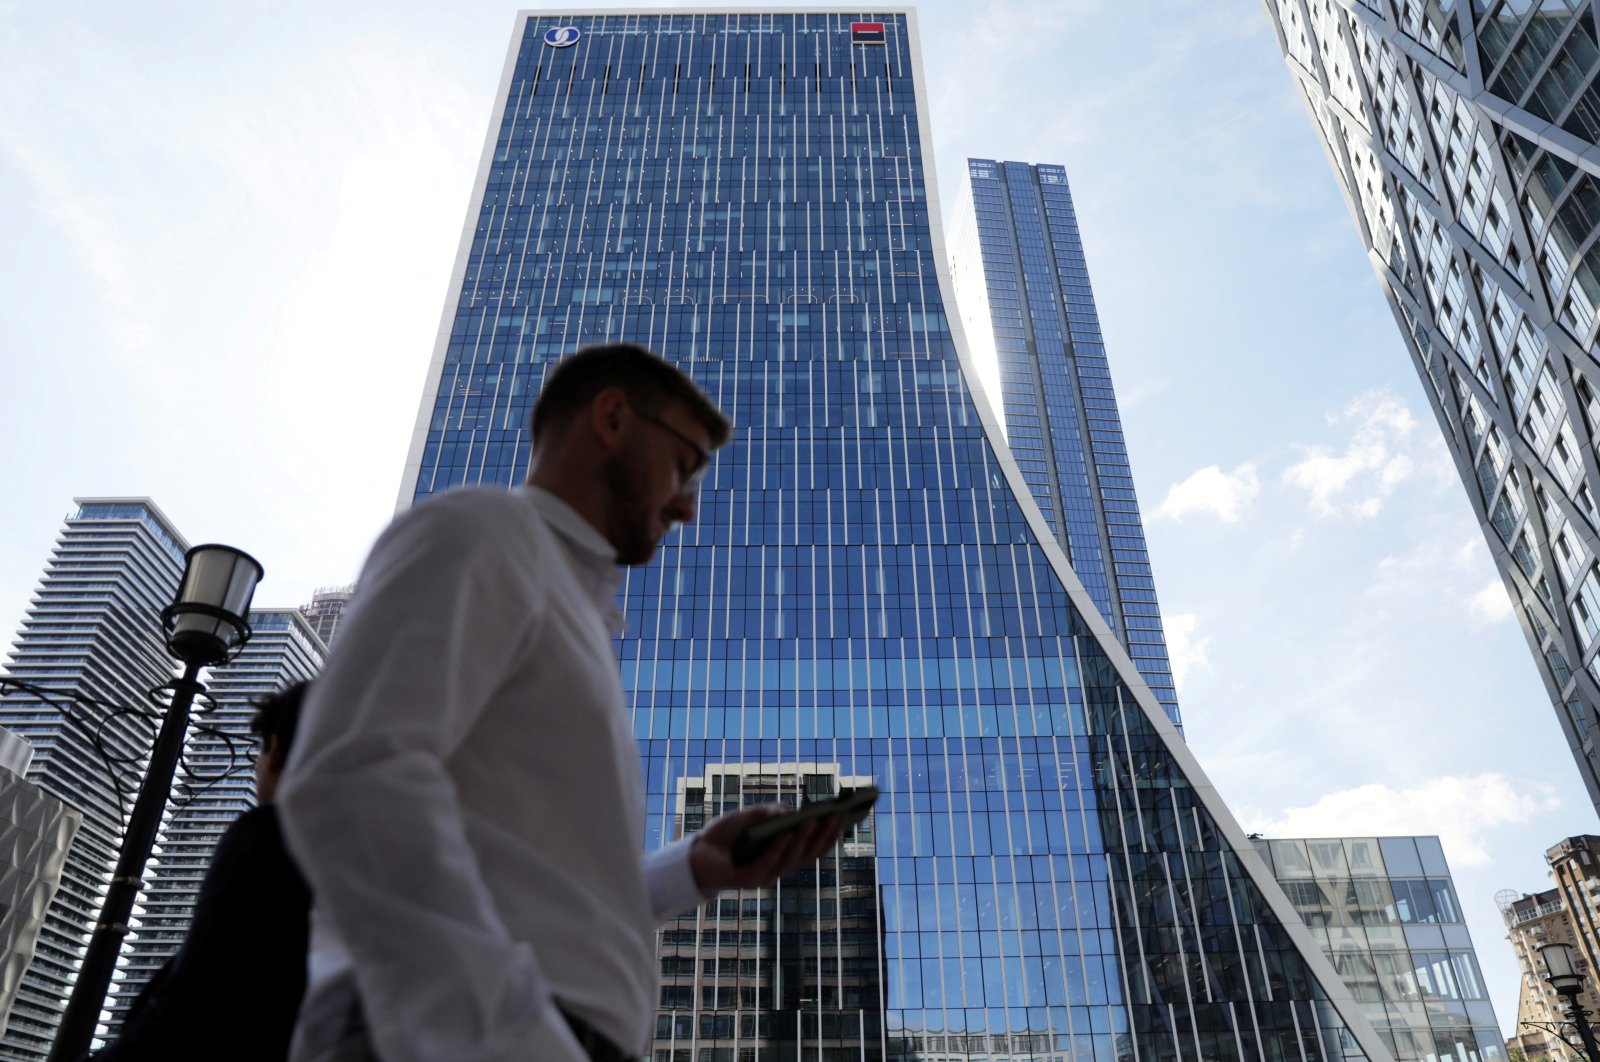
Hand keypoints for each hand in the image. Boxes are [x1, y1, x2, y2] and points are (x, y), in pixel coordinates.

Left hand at [689, 804, 844, 891]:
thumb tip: (788, 812)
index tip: (845, 818)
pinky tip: (786, 833)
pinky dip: (779, 847)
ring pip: (791, 859)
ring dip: (803, 839)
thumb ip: (768, 812)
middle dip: (822, 836)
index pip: (813, 847)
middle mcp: (779, 867)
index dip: (829, 835)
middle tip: (835, 817)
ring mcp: (766, 875)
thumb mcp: (748, 816)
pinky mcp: (749, 879)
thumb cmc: (724, 835)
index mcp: (783, 854)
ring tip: (811, 820)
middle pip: (808, 854)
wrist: (695, 854)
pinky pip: (768, 863)